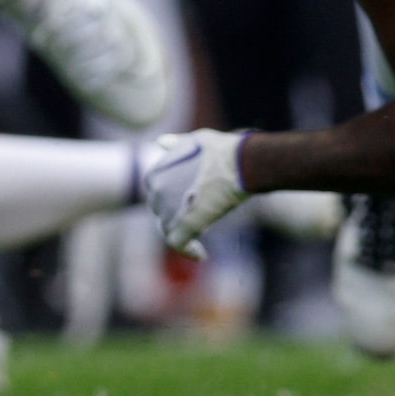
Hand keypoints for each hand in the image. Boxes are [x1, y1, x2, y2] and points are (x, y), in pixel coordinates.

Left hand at [140, 129, 250, 258]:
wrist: (239, 162)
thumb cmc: (221, 150)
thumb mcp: (193, 140)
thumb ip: (174, 144)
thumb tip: (160, 142)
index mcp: (155, 174)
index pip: (157, 195)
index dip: (171, 200)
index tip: (188, 204)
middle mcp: (156, 192)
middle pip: (161, 211)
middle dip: (176, 215)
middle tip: (198, 216)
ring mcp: (169, 208)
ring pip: (169, 228)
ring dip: (183, 231)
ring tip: (202, 232)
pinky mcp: (186, 223)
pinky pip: (179, 243)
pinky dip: (189, 251)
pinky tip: (202, 254)